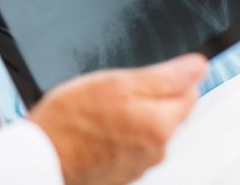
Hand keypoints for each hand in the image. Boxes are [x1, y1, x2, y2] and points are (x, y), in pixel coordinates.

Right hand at [29, 54, 207, 184]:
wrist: (41, 156)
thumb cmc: (72, 119)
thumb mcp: (118, 82)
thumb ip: (164, 76)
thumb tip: (198, 66)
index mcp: (161, 125)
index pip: (190, 92)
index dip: (169, 76)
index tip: (146, 73)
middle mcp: (157, 150)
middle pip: (170, 110)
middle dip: (150, 95)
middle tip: (117, 87)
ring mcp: (139, 165)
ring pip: (148, 126)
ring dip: (133, 112)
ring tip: (102, 106)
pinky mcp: (122, 172)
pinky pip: (131, 143)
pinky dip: (120, 131)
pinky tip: (97, 124)